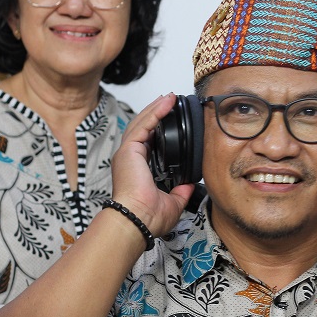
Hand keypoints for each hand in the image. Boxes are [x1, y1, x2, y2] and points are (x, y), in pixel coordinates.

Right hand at [110, 94, 195, 236]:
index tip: (171, 119)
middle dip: (157, 113)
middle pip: (144, 127)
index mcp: (139, 169)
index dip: (159, 128)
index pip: (149, 142)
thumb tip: (189, 186)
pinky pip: (143, 125)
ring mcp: (128, 153)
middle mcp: (131, 159)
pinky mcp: (129, 149)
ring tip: (169, 97)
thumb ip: (180, 191)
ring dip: (156, 108)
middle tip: (169, 101)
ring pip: (142, 122)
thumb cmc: (148, 216)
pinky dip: (155, 112)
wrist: (137, 219)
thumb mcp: (172, 202)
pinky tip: (166, 103)